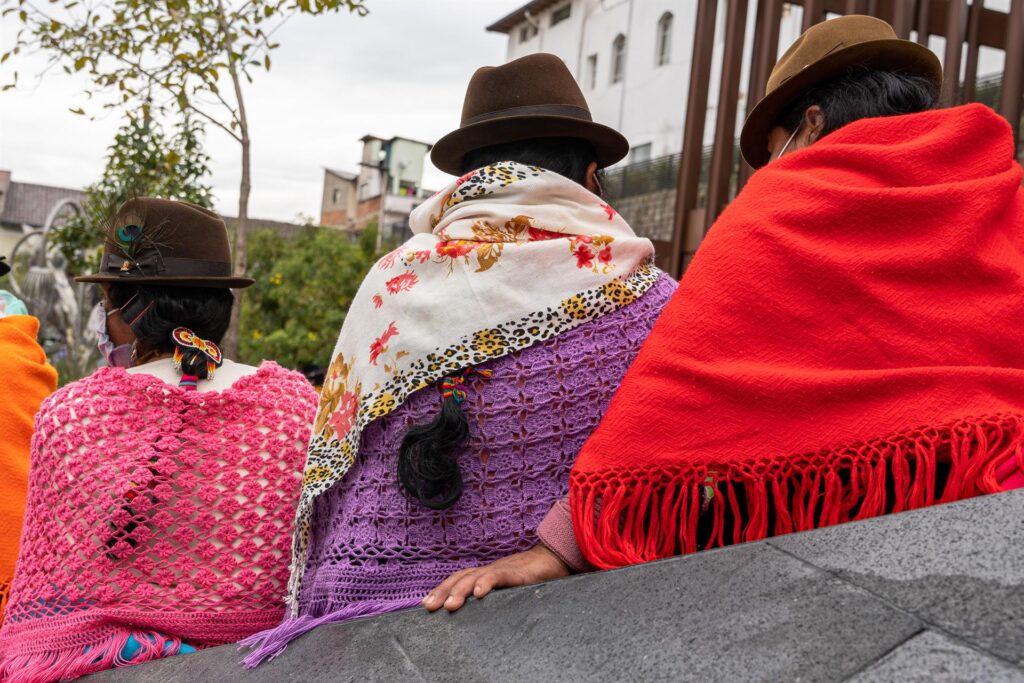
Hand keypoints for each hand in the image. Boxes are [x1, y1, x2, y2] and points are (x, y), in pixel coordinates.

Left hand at [422, 543, 570, 612]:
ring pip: (475, 577)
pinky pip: (499, 575)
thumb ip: (495, 597)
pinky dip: (487, 582)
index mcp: (485, 574)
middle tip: (429, 607)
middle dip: (442, 592)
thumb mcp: (508, 589)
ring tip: (449, 605)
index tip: (426, 604)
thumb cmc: (532, 576)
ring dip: (460, 590)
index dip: (442, 589)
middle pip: (460, 578)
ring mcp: (502, 569)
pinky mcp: (517, 572)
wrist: (555, 558)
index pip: (458, 580)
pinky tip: (479, 593)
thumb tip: (479, 612)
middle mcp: (489, 570)